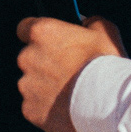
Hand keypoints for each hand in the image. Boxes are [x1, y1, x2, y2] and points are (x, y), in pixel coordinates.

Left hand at [17, 16, 125, 131]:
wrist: (105, 104)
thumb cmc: (104, 65)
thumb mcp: (104, 32)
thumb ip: (89, 22)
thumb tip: (85, 24)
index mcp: (42, 32)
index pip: (25, 28)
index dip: (39, 36)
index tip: (49, 42)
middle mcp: (27, 57)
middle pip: (30, 57)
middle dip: (45, 63)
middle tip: (68, 72)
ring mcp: (26, 85)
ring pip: (32, 83)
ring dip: (46, 87)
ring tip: (71, 93)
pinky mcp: (29, 109)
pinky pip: (35, 106)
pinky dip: (47, 108)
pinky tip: (67, 108)